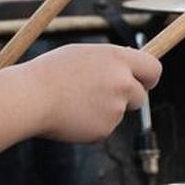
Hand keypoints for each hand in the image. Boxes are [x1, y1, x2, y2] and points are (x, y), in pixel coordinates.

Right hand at [24, 43, 160, 143]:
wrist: (31, 98)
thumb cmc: (51, 73)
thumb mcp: (83, 54)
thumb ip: (109, 62)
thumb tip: (126, 68)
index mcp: (117, 59)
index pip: (153, 69)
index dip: (149, 77)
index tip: (144, 82)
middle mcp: (122, 83)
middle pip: (140, 96)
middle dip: (128, 98)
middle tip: (103, 95)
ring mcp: (115, 108)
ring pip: (119, 112)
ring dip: (105, 110)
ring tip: (75, 101)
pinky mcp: (105, 130)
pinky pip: (104, 127)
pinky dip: (92, 124)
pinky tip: (73, 115)